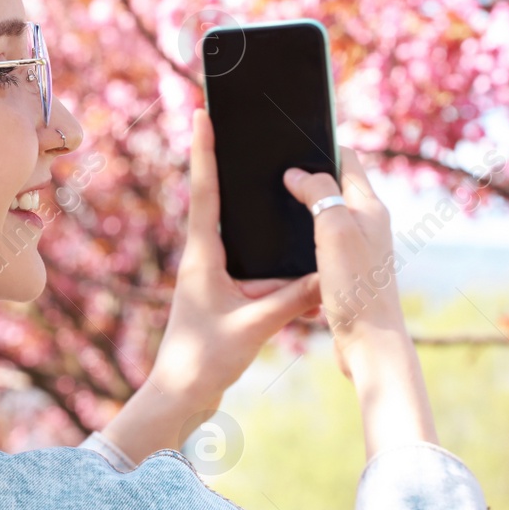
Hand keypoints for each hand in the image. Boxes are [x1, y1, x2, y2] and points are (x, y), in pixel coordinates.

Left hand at [108, 110, 319, 460]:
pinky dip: (269, 253)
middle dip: (231, 166)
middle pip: (219, 200)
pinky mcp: (224, 294)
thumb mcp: (254, 325)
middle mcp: (204, 258)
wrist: (180, 396)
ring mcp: (212, 275)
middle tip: (245, 129)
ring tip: (274, 176)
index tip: (202, 113)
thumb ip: (292, 298)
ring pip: (239, 233)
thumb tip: (328, 274)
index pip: (204, 191)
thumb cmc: (205, 360)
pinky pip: (250, 263)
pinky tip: (293, 246)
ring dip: (255, 211)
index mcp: (202, 255)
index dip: (205, 150)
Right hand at [281, 148, 407, 378]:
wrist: (369, 343)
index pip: (348, 159)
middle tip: (273, 173)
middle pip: (335, 185)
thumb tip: (297, 173)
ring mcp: (357, 249)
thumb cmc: (356, 286)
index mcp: (369, 207)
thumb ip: (319, 193)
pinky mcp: (345, 272)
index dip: (321, 146)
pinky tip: (282, 247)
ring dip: (303, 209)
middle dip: (308, 175)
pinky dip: (303, 238)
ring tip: (272, 206)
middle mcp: (367, 224)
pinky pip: (321, 243)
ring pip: (326, 215)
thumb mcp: (335, 229)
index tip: (290, 143)